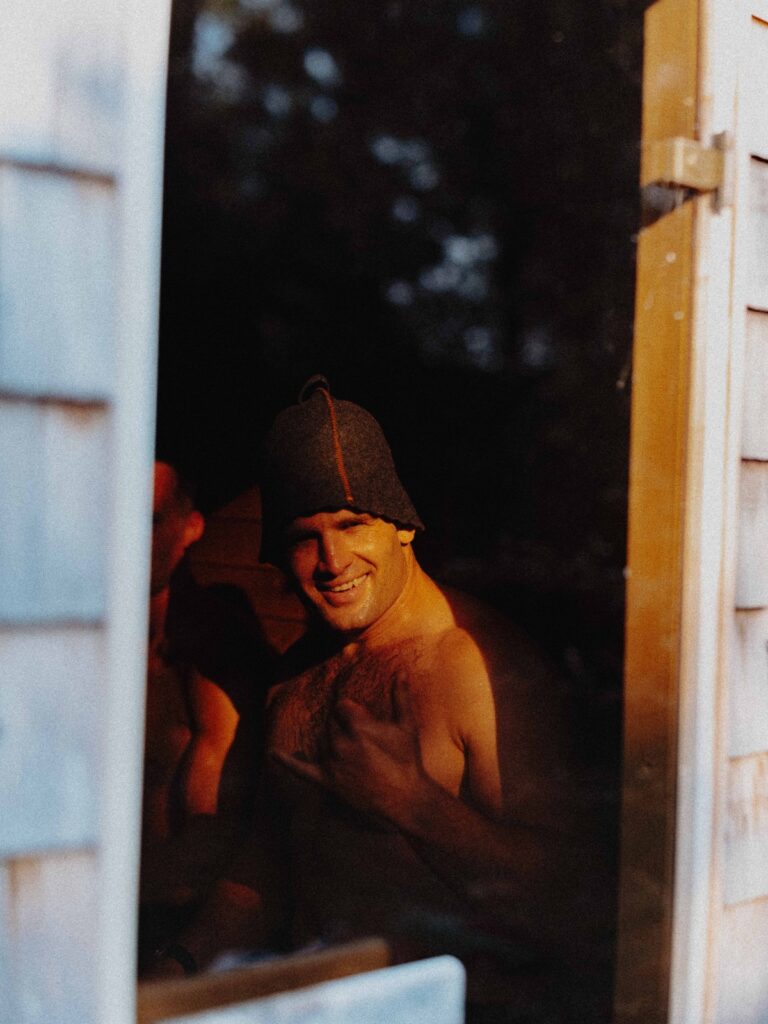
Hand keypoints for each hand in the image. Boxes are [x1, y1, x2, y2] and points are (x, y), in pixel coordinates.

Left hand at [273, 677, 429, 824]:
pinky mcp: (328, 782)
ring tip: (356, 754)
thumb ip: (401, 696)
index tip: (366, 723)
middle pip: (332, 724)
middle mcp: (341, 743)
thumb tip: (401, 672)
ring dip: (335, 743)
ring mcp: (332, 763)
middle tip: (365, 743)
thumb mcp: (407, 725)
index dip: (355, 713)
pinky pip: (302, 770)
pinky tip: (272, 754)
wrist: (406, 800)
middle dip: (346, 728)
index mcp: (358, 726)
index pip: (343, 707)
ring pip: (324, 742)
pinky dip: (287, 762)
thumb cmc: (407, 760)